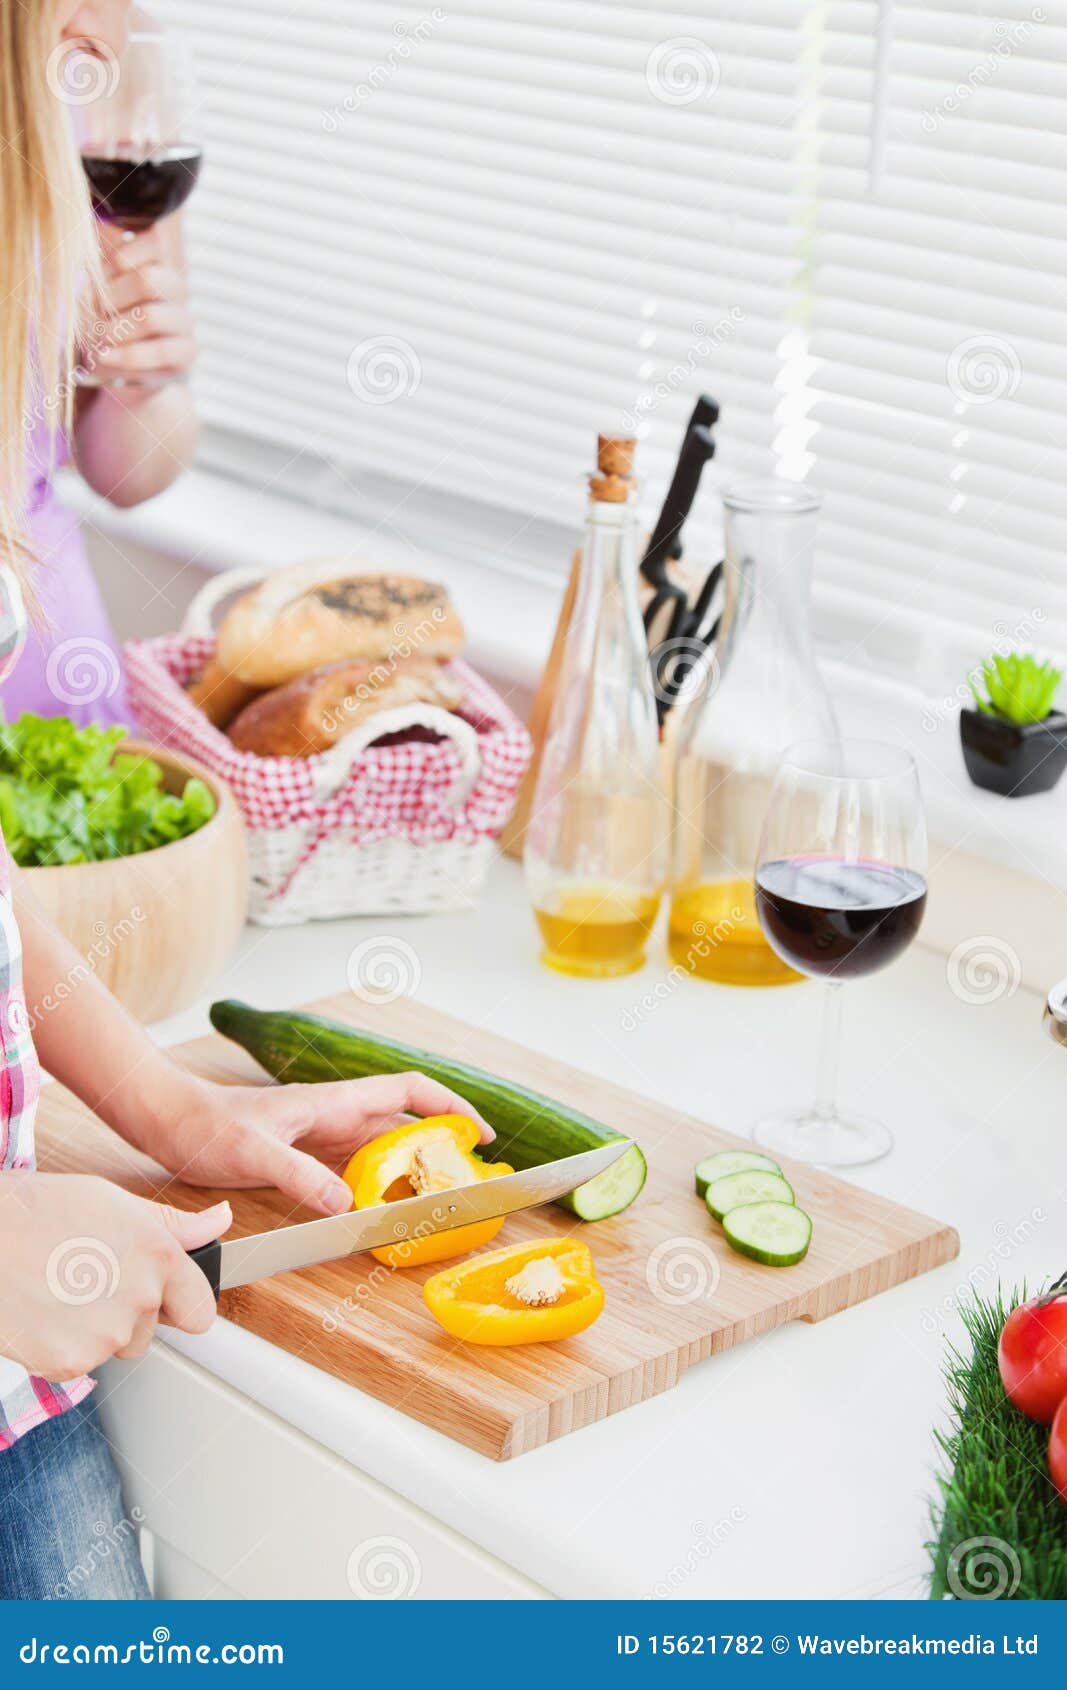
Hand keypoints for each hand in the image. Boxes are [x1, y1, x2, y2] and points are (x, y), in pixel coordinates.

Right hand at [0, 1174, 227, 1378]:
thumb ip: (175, 1224)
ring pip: (115, 1347)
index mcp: (158, 1256)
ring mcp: (106, 1334)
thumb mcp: (114, 1202)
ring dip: (95, 1330)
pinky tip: (43, 1312)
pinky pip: (80, 1363)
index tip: (161, 1297)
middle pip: (151, 1330)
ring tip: (60, 1290)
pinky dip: (62, 1345)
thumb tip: (221, 1220)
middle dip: (129, 1314)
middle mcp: (140, 1298)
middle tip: (86, 1280)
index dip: (179, 1304)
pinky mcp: (70, 1363)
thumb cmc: (39, 1211)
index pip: (202, 1309)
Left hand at [87, 226, 195, 386]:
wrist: (109, 364)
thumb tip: (87, 256)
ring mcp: (183, 320)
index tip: (103, 268)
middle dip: (112, 298)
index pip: (153, 242)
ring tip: (95, 338)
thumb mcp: (89, 289)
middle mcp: (174, 288)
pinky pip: (160, 352)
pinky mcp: (186, 352)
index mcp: (154, 261)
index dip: (125, 254)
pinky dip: (127, 356)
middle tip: (90, 311)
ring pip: (151, 317)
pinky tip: (105, 357)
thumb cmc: (96, 318)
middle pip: (150, 280)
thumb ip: (92, 269)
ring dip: (115, 329)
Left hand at [142, 1073, 494, 1217]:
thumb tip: (345, 1205)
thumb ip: (300, 1176)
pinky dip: (377, 1189)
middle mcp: (335, 1117)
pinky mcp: (305, 1158)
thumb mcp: (254, 1151)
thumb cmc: (207, 1124)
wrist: (170, 1121)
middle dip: (440, 1147)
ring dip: (410, 1172)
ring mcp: (321, 1137)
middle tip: (468, 1180)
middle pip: (403, 1126)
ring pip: (382, 1152)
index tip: (479, 1133)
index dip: (449, 1107)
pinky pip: (355, 1171)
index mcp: (334, 1101)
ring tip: (435, 1202)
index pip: (408, 1091)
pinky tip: (382, 1212)